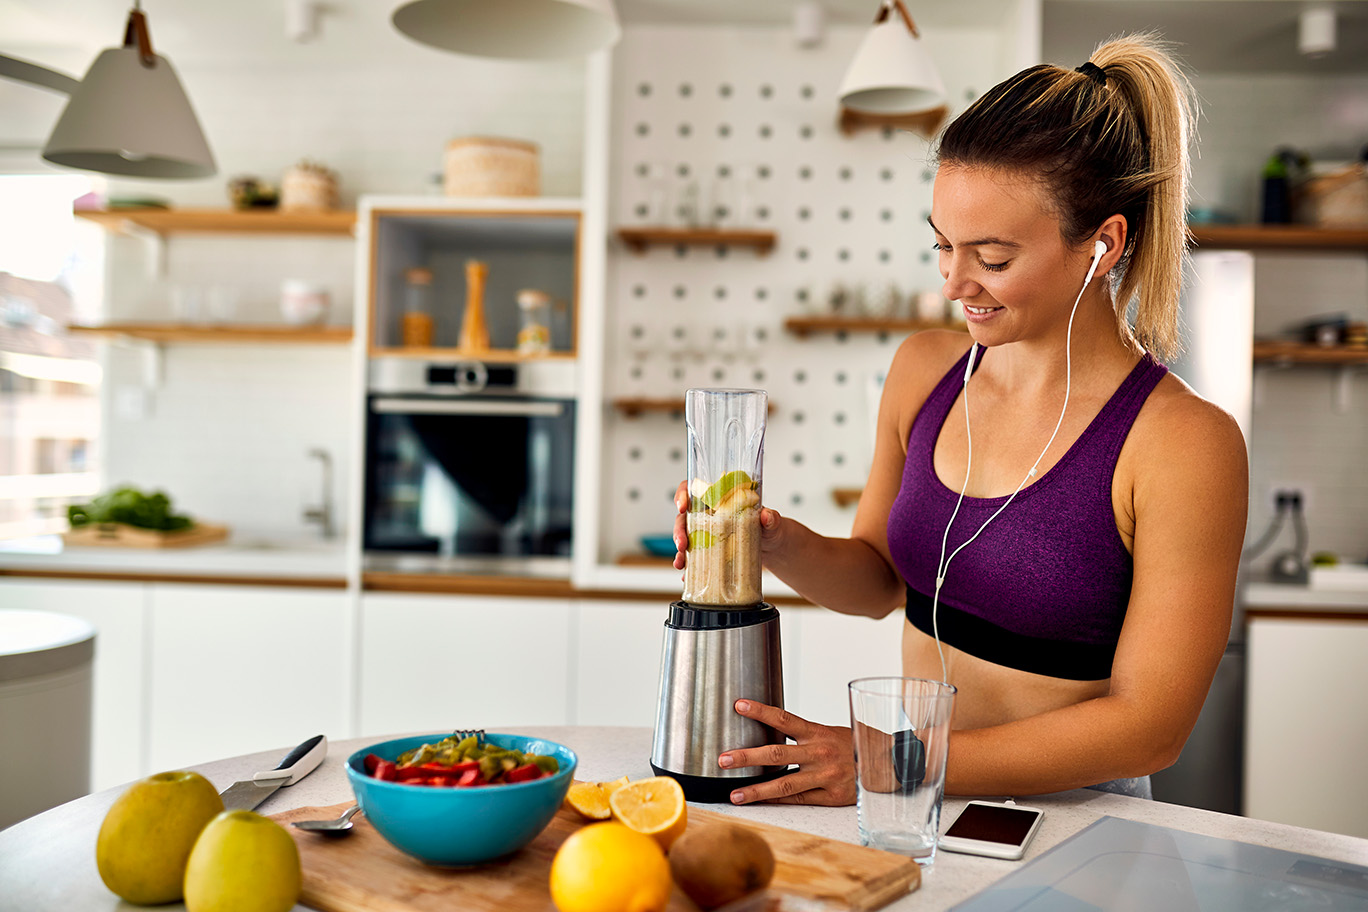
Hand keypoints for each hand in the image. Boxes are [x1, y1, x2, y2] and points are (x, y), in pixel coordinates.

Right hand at [672, 482, 784, 571]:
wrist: (773, 548)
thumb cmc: (770, 527)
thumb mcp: (772, 521)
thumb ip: (771, 517)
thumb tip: (766, 516)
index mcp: (719, 500)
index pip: (693, 489)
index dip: (682, 494)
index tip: (682, 506)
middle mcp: (708, 515)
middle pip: (684, 518)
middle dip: (678, 531)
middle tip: (683, 544)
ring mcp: (707, 534)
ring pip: (685, 539)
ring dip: (680, 552)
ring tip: (681, 563)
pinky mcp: (709, 551)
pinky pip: (694, 559)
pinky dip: (690, 568)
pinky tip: (687, 577)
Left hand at [717, 700, 856, 805]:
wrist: (887, 764)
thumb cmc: (854, 746)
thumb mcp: (830, 732)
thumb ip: (804, 735)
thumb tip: (772, 730)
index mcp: (818, 732)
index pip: (783, 718)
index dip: (760, 711)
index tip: (739, 705)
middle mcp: (818, 753)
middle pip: (776, 753)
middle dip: (747, 756)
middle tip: (723, 759)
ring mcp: (823, 776)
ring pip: (783, 784)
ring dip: (756, 789)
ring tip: (734, 793)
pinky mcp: (829, 796)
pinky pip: (797, 799)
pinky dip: (776, 800)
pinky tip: (759, 801)